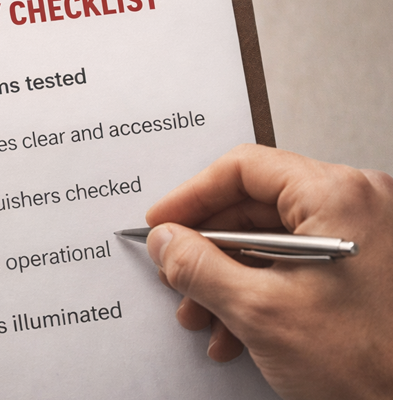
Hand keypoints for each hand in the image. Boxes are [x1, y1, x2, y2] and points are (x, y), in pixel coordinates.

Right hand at [145, 143, 392, 399]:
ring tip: (205, 316)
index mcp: (338, 195)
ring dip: (227, 280)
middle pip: (254, 206)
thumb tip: (167, 242)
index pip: (243, 169)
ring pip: (270, 240)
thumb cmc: (374, 365)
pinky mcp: (363, 267)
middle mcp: (358, 205)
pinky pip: (295, 263)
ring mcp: (365, 236)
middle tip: (177, 274)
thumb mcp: (260, 311)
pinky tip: (238, 330)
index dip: (192, 197)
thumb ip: (199, 267)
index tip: (163, 223)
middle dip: (208, 251)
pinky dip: (259, 292)